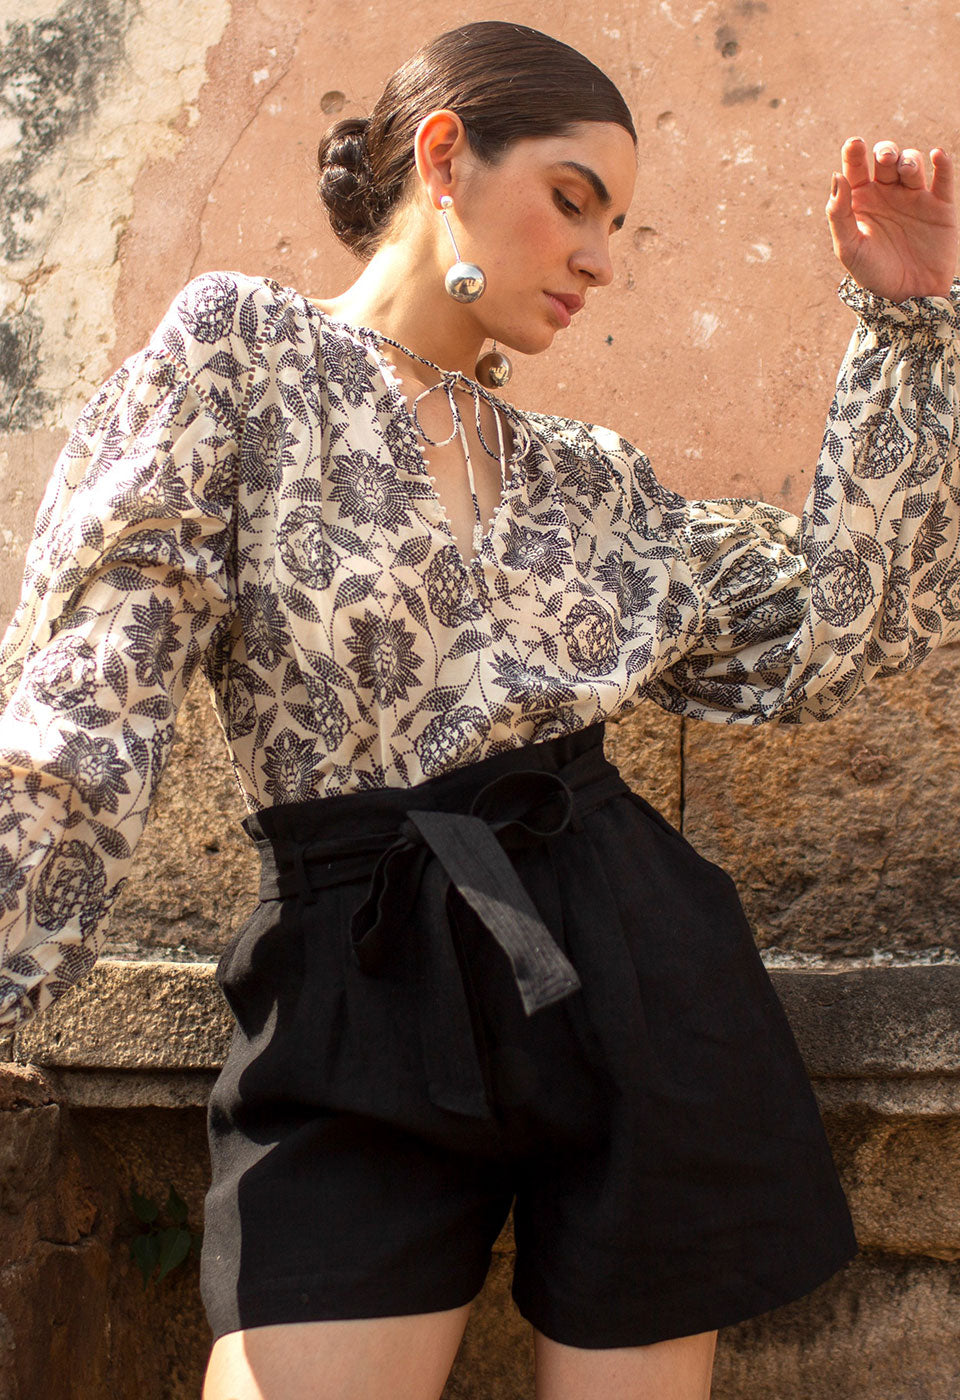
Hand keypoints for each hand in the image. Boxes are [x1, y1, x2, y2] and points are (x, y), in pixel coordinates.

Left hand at [825, 138, 956, 300]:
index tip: (854, 143)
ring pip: (912, 164)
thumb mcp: (849, 248)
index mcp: (861, 201)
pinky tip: (937, 156)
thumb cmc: (873, 274)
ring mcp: (914, 197)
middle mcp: (887, 194)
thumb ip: (839, 214)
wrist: (909, 297)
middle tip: (884, 158)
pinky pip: (944, 177)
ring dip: (908, 160)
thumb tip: (837, 176)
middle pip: (886, 158)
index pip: (855, 168)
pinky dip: (942, 163)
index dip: (854, 152)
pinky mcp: (940, 205)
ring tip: (905, 170)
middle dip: (885, 151)